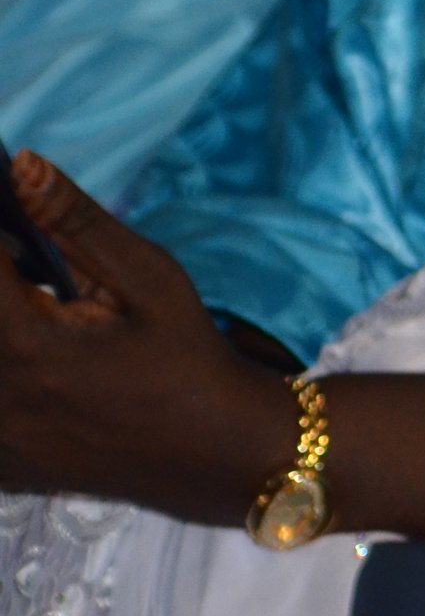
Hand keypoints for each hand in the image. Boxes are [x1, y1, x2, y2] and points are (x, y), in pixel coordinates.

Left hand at [0, 150, 289, 519]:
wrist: (213, 453)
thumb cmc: (188, 357)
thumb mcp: (151, 279)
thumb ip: (78, 223)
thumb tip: (19, 163)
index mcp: (20, 344)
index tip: (8, 204)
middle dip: (3, 274)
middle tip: (39, 270)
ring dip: (7, 314)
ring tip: (46, 310)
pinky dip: (8, 370)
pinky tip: (43, 366)